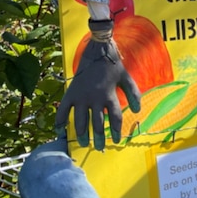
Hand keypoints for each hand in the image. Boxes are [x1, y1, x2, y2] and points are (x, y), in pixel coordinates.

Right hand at [54, 19, 141, 150]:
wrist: (97, 49)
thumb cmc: (113, 64)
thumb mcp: (126, 77)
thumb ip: (133, 93)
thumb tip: (137, 111)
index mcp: (109, 95)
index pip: (114, 118)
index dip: (116, 131)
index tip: (117, 140)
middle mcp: (95, 98)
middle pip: (97, 124)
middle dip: (99, 138)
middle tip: (100, 148)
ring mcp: (81, 96)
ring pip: (81, 120)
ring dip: (82, 134)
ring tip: (84, 143)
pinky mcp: (71, 92)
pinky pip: (63, 109)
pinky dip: (60, 120)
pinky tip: (60, 130)